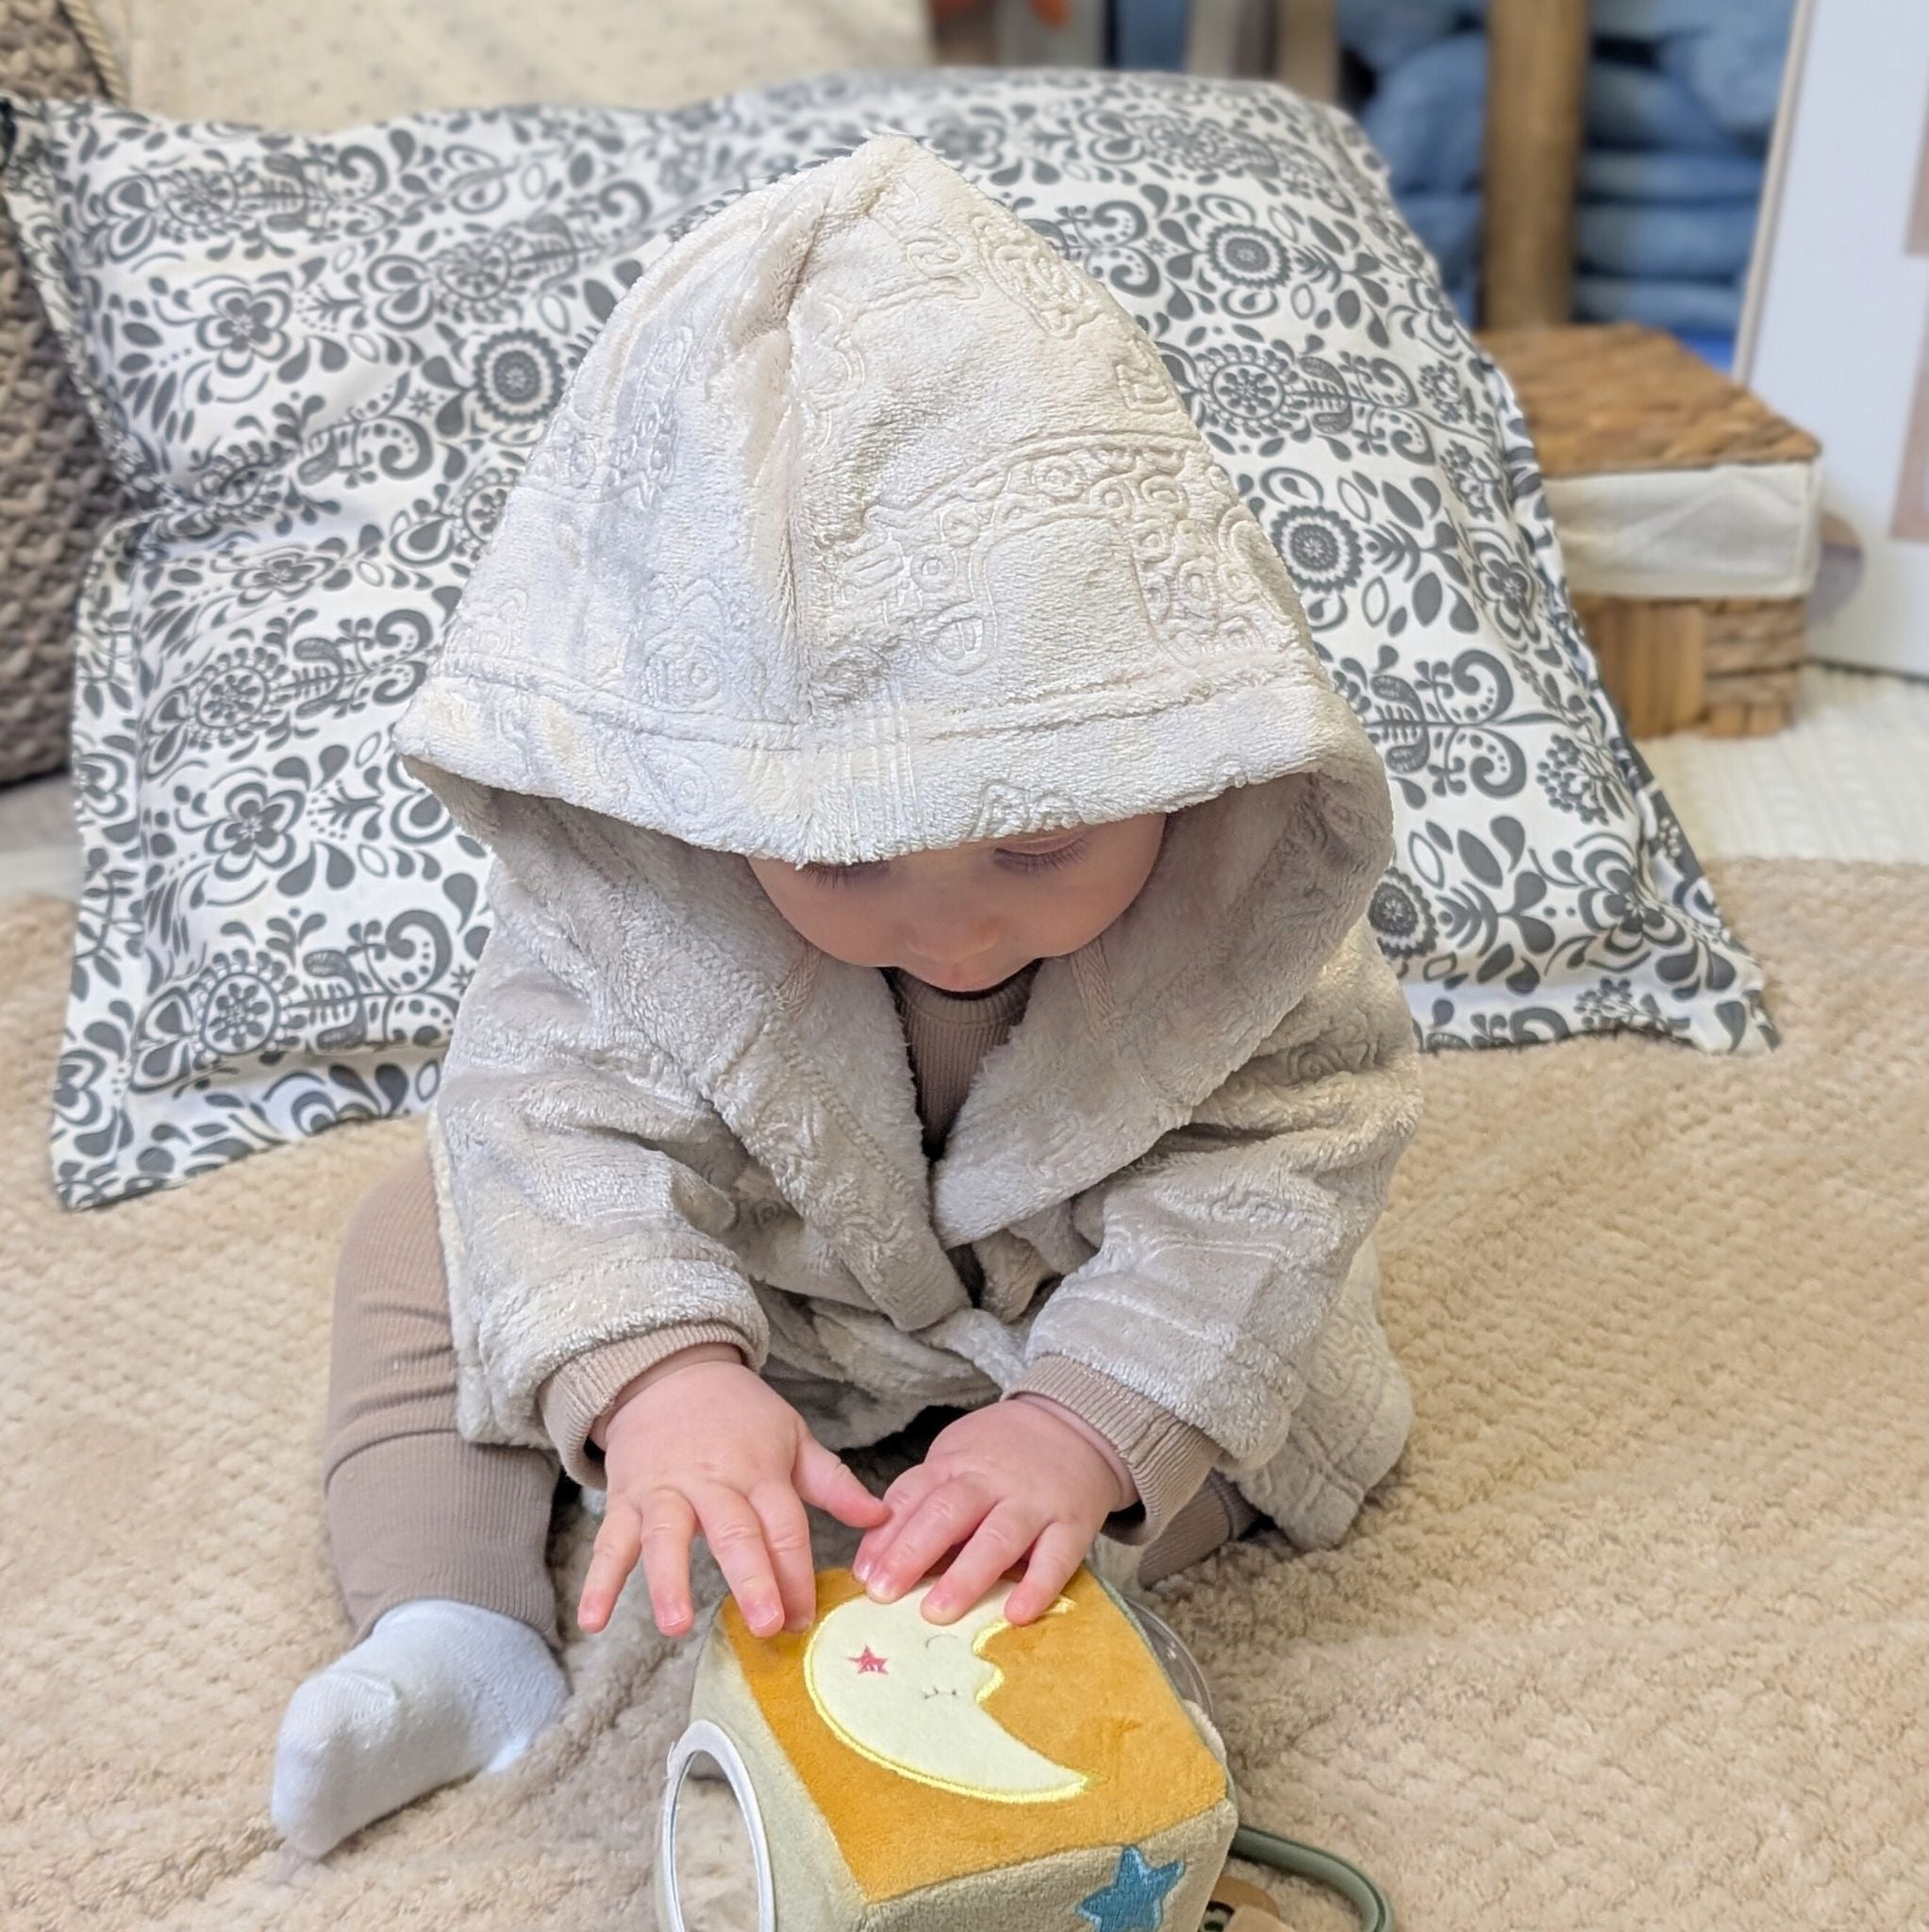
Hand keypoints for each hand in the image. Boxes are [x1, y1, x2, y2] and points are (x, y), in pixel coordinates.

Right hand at [579, 1350, 888, 1641]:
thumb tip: (882, 1517)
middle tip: (766, 1624)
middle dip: (751, 1578)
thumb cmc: (740, 1416)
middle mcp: (714, 1481)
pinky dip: (598, 1580)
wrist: (671, 1371)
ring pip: (667, 1536)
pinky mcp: (626, 1497)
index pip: (785, 1526)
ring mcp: (666, 1490)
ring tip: (675, 1624)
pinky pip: (610, 1541)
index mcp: (762, 1471)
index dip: (797, 1572)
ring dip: (669, 1580)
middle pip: (734, 1531)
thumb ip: (834, 1482)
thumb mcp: (793, 1437)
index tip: (806, 1618)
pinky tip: (592, 1619)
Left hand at [851, 1399, 1128, 1626]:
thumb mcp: (955, 1460)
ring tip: (936, 1612)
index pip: (914, 1495)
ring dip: (965, 1575)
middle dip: (912, 1553)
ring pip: (998, 1537)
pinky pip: (1056, 1557)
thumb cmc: (1001, 1455)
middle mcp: (992, 1481)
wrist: (1075, 1425)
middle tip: (883, 1593)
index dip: (886, 1535)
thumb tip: (876, 1560)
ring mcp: (1034, 1503)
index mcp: (956, 1464)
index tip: (864, 1574)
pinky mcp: (1073, 1525)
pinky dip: (1037, 1586)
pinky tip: (1016, 1614)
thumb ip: (920, 1502)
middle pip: (949, 1513)